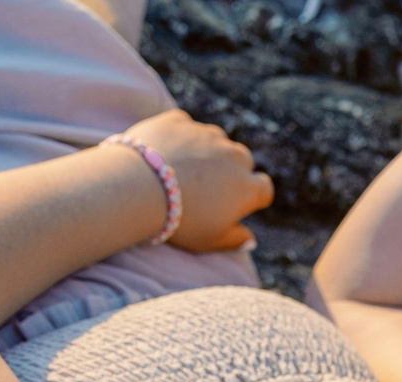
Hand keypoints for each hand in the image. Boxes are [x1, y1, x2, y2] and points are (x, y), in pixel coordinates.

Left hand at [124, 109, 274, 251]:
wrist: (138, 186)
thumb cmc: (179, 220)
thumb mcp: (210, 240)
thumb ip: (235, 240)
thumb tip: (250, 240)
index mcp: (247, 188)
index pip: (264, 188)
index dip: (254, 197)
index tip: (238, 203)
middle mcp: (233, 156)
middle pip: (243, 160)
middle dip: (231, 171)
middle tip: (208, 187)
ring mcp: (206, 134)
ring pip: (216, 140)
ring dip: (207, 151)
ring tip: (184, 170)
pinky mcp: (180, 120)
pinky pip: (186, 127)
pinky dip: (180, 138)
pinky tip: (166, 153)